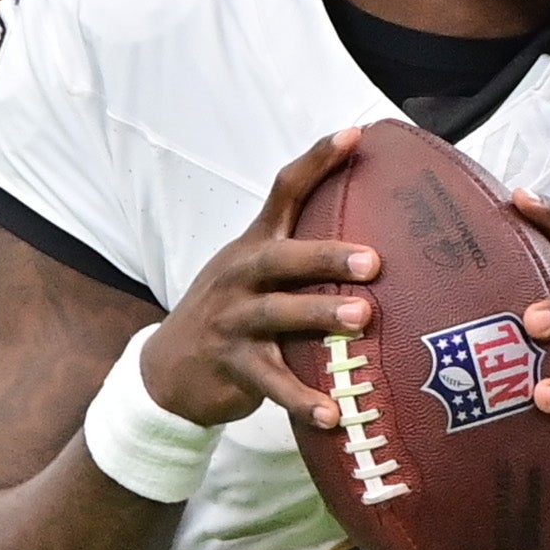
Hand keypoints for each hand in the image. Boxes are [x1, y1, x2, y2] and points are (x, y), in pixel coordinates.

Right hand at [140, 128, 380, 429]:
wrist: (168, 370)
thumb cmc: (233, 315)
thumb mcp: (257, 275)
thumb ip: (304, 256)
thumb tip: (381, 238)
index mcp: (253, 246)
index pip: (284, 191)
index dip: (318, 161)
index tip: (356, 134)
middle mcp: (240, 276)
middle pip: (280, 256)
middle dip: (326, 255)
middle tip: (373, 260)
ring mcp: (232, 321)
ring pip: (276, 314)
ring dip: (318, 317)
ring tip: (362, 320)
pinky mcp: (231, 365)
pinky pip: (270, 383)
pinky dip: (301, 399)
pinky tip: (333, 414)